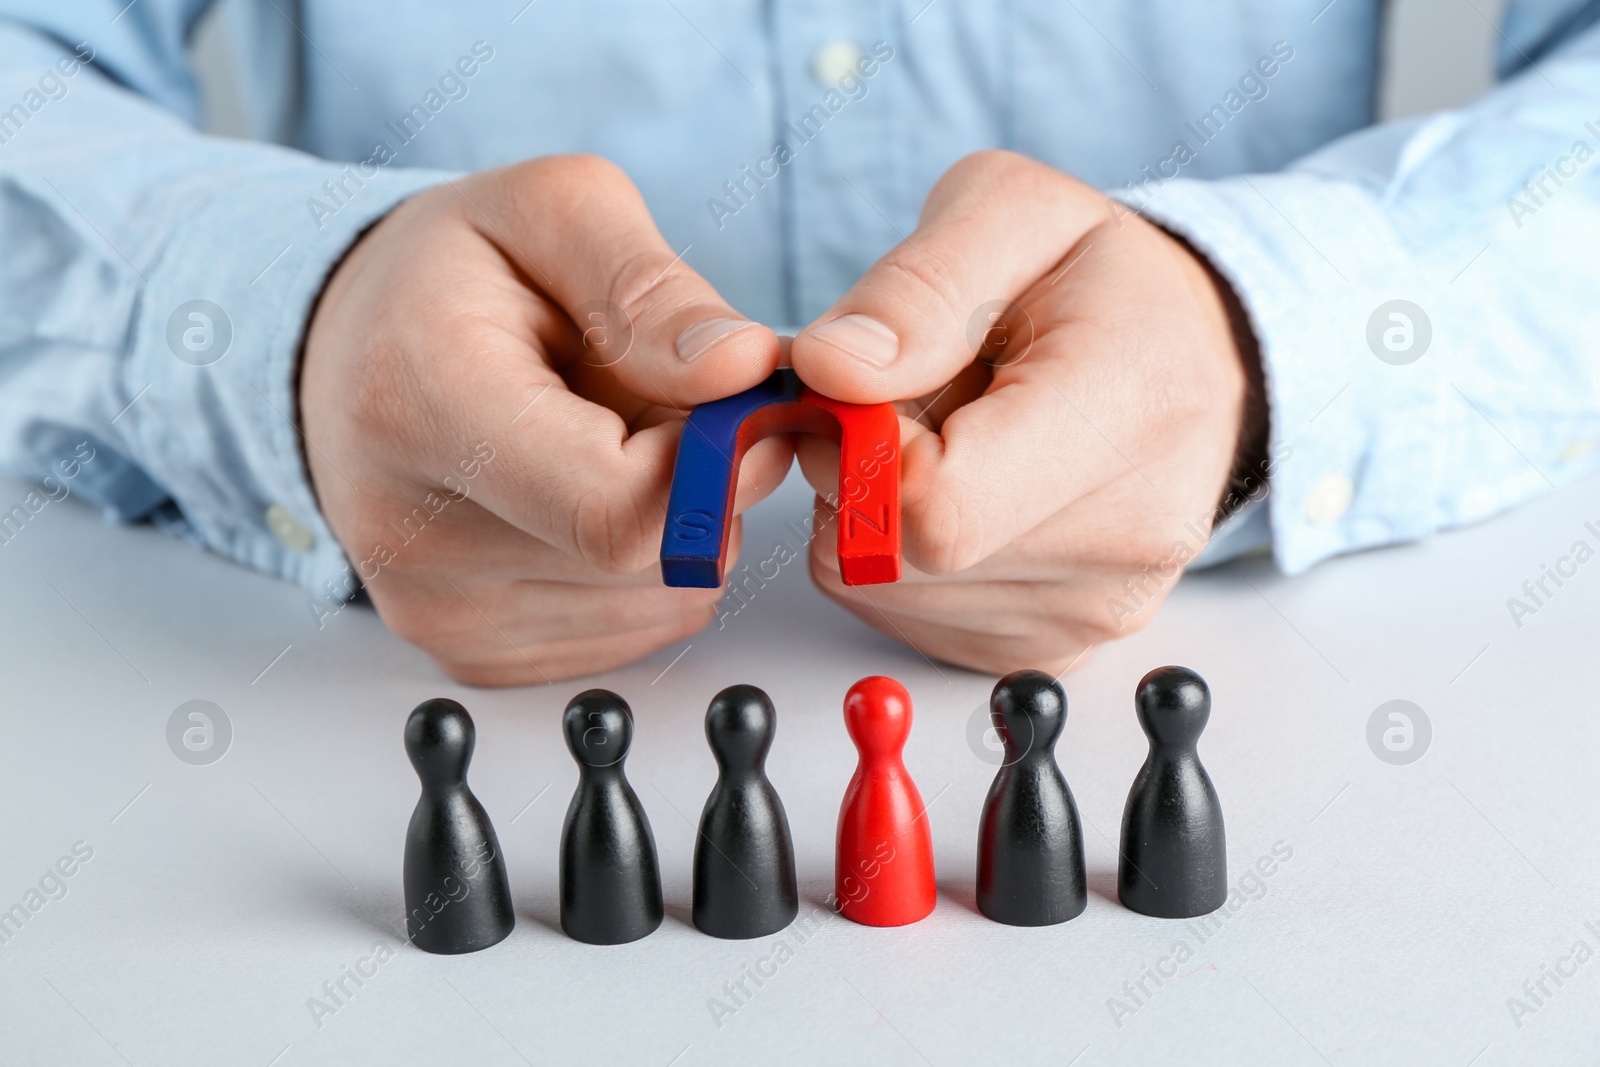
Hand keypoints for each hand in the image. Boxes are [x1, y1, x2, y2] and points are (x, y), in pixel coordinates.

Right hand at [301, 156, 787, 683]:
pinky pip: (636, 628)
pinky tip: (590, 498)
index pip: (619, 510)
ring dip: (681, 523)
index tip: (727, 398)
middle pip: (653, 558)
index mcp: (421, 407)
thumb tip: (742, 370)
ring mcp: (439, 614)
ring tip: (609, 442)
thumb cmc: (455, 273)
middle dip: (704, 480)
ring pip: (661, 600)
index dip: (712, 463)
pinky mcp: (472, 656)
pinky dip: (650, 567)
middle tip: (663, 403)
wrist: (353, 352)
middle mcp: (412, 539)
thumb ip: (652, 287)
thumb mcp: (556, 211)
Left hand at [789, 150, 1262, 674]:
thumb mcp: (1015, 212)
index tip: (867, 386)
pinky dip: (902, 558)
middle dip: (862, 471)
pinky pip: (906, 617)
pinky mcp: (1052, 651)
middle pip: (895, 552)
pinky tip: (966, 493)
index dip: (860, 448)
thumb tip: (829, 372)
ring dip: (878, 512)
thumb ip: (917, 284)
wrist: (1199, 362)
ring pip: (884, 588)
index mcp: (1131, 411)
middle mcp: (1128, 538)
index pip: (937, 505)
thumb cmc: (1103, 283)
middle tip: (916, 399)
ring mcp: (1093, 611)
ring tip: (957, 439)